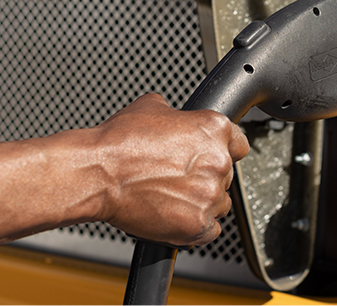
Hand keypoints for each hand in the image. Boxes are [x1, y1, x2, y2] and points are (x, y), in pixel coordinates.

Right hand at [92, 94, 248, 246]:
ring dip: (201, 201)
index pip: (238, 143)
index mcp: (214, 129)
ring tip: (170, 195)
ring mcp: (210, 195)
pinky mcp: (198, 225)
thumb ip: (177, 114)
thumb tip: (178, 118)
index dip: (222, 149)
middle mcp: (218, 161)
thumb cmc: (119, 142)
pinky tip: (173, 213)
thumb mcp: (151, 106)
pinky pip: (210, 229)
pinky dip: (194, 225)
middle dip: (206, 176)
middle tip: (177, 176)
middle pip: (227, 174)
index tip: (209, 156)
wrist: (97, 173)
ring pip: (220, 203)